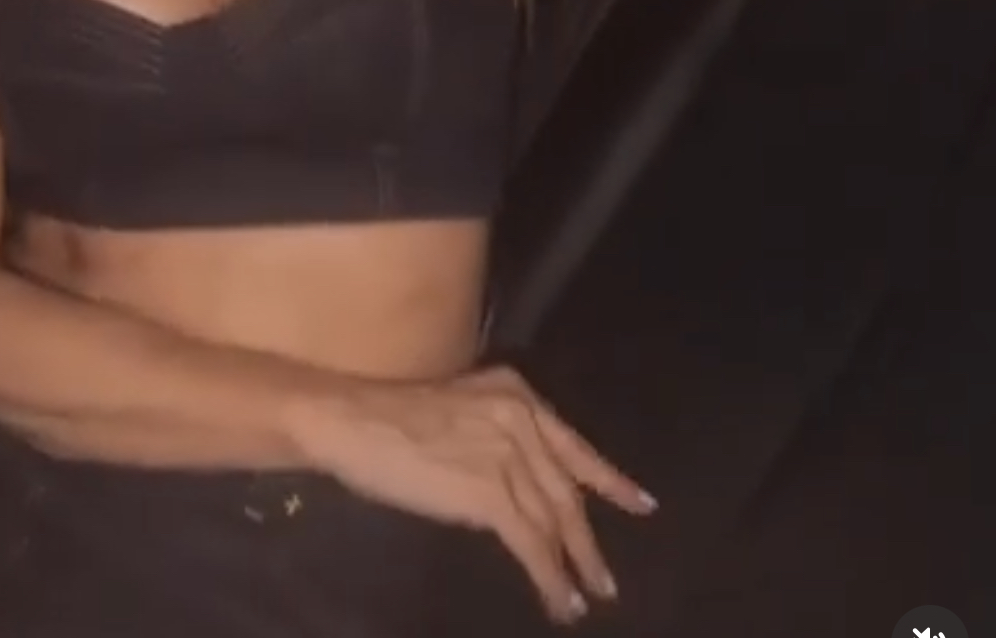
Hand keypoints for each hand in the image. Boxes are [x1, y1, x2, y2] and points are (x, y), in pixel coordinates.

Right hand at [300, 364, 655, 624]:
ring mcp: (510, 455)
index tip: (641, 504)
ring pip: (555, 520)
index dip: (609, 478)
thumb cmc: (391, 418)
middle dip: (590, 539)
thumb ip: (498, 436)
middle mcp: (523, 419)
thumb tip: (519, 485)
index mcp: (516, 394)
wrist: (354, 422)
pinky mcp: (491, 494)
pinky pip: (532, 544)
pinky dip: (549, 577)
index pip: (573, 444)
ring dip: (574, 566)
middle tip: (608, 580)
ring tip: (587, 599)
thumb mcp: (462, 410)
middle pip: (568, 489)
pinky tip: (559, 601)